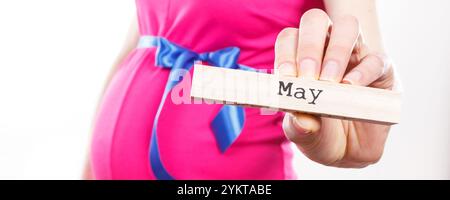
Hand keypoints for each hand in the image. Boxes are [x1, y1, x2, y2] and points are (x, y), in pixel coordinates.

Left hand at [274, 9, 396, 167]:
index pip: (290, 38)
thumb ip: (298, 126)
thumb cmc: (320, 134)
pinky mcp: (382, 71)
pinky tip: (350, 87)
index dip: (285, 53)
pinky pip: (375, 59)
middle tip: (307, 77)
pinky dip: (362, 72)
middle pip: (315, 21)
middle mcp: (326, 50)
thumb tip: (301, 119)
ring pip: (347, 27)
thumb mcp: (303, 134)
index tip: (285, 78)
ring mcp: (355, 56)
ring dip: (335, 51)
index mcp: (300, 58)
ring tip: (328, 82)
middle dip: (309, 46)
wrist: (349, 154)